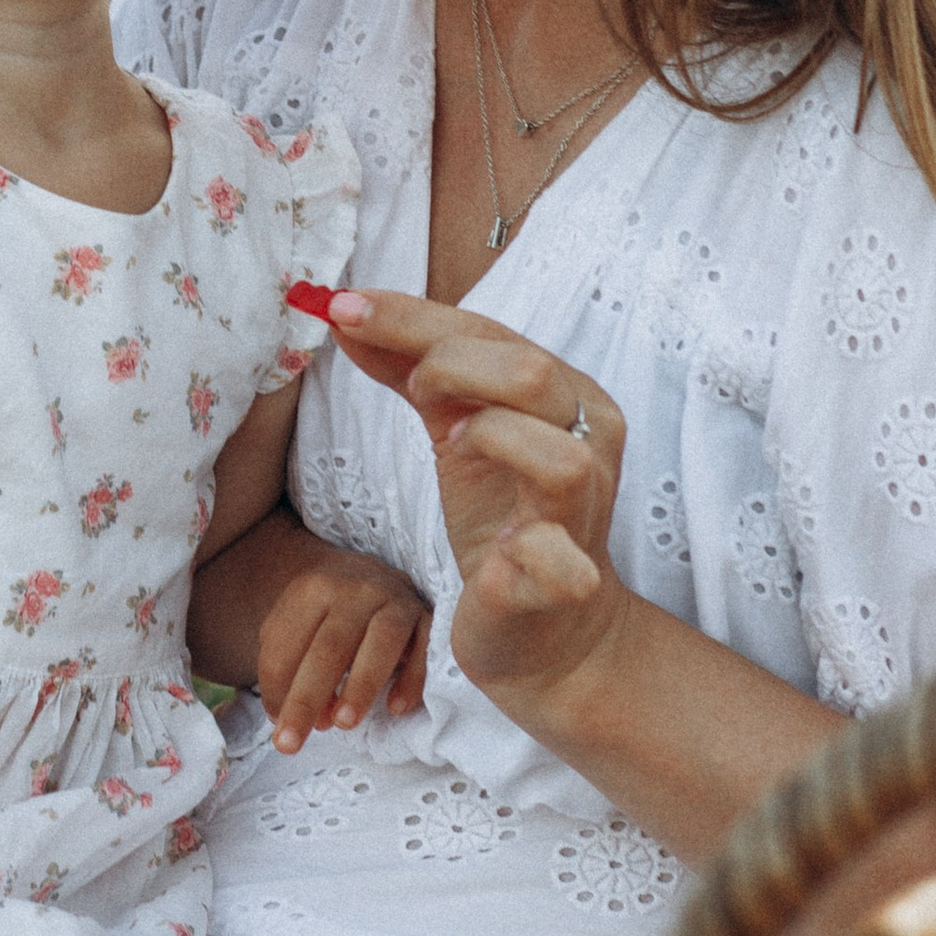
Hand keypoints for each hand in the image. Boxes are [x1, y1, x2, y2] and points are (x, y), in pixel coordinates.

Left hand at [258, 549, 430, 755]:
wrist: (367, 573)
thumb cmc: (324, 615)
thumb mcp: (293, 626)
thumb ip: (286, 668)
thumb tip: (298, 716)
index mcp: (312, 589)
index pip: (286, 643)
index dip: (276, 689)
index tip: (277, 729)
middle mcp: (354, 590)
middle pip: (329, 647)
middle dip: (307, 699)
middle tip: (290, 744)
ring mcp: (394, 599)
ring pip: (382, 640)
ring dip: (362, 684)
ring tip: (343, 724)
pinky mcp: (427, 616)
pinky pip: (426, 646)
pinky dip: (413, 678)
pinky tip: (396, 708)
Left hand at [319, 291, 627, 717]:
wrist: (546, 628)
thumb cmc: (502, 515)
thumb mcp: (456, 430)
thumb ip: (410, 370)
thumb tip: (346, 311)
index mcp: (568, 397)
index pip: (494, 335)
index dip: (415, 318)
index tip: (344, 307)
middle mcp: (590, 445)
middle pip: (533, 375)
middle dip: (453, 367)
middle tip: (414, 389)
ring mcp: (583, 516)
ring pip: (560, 458)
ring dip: (496, 440)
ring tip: (456, 445)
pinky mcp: (567, 585)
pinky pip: (558, 564)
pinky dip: (527, 553)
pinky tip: (499, 552)